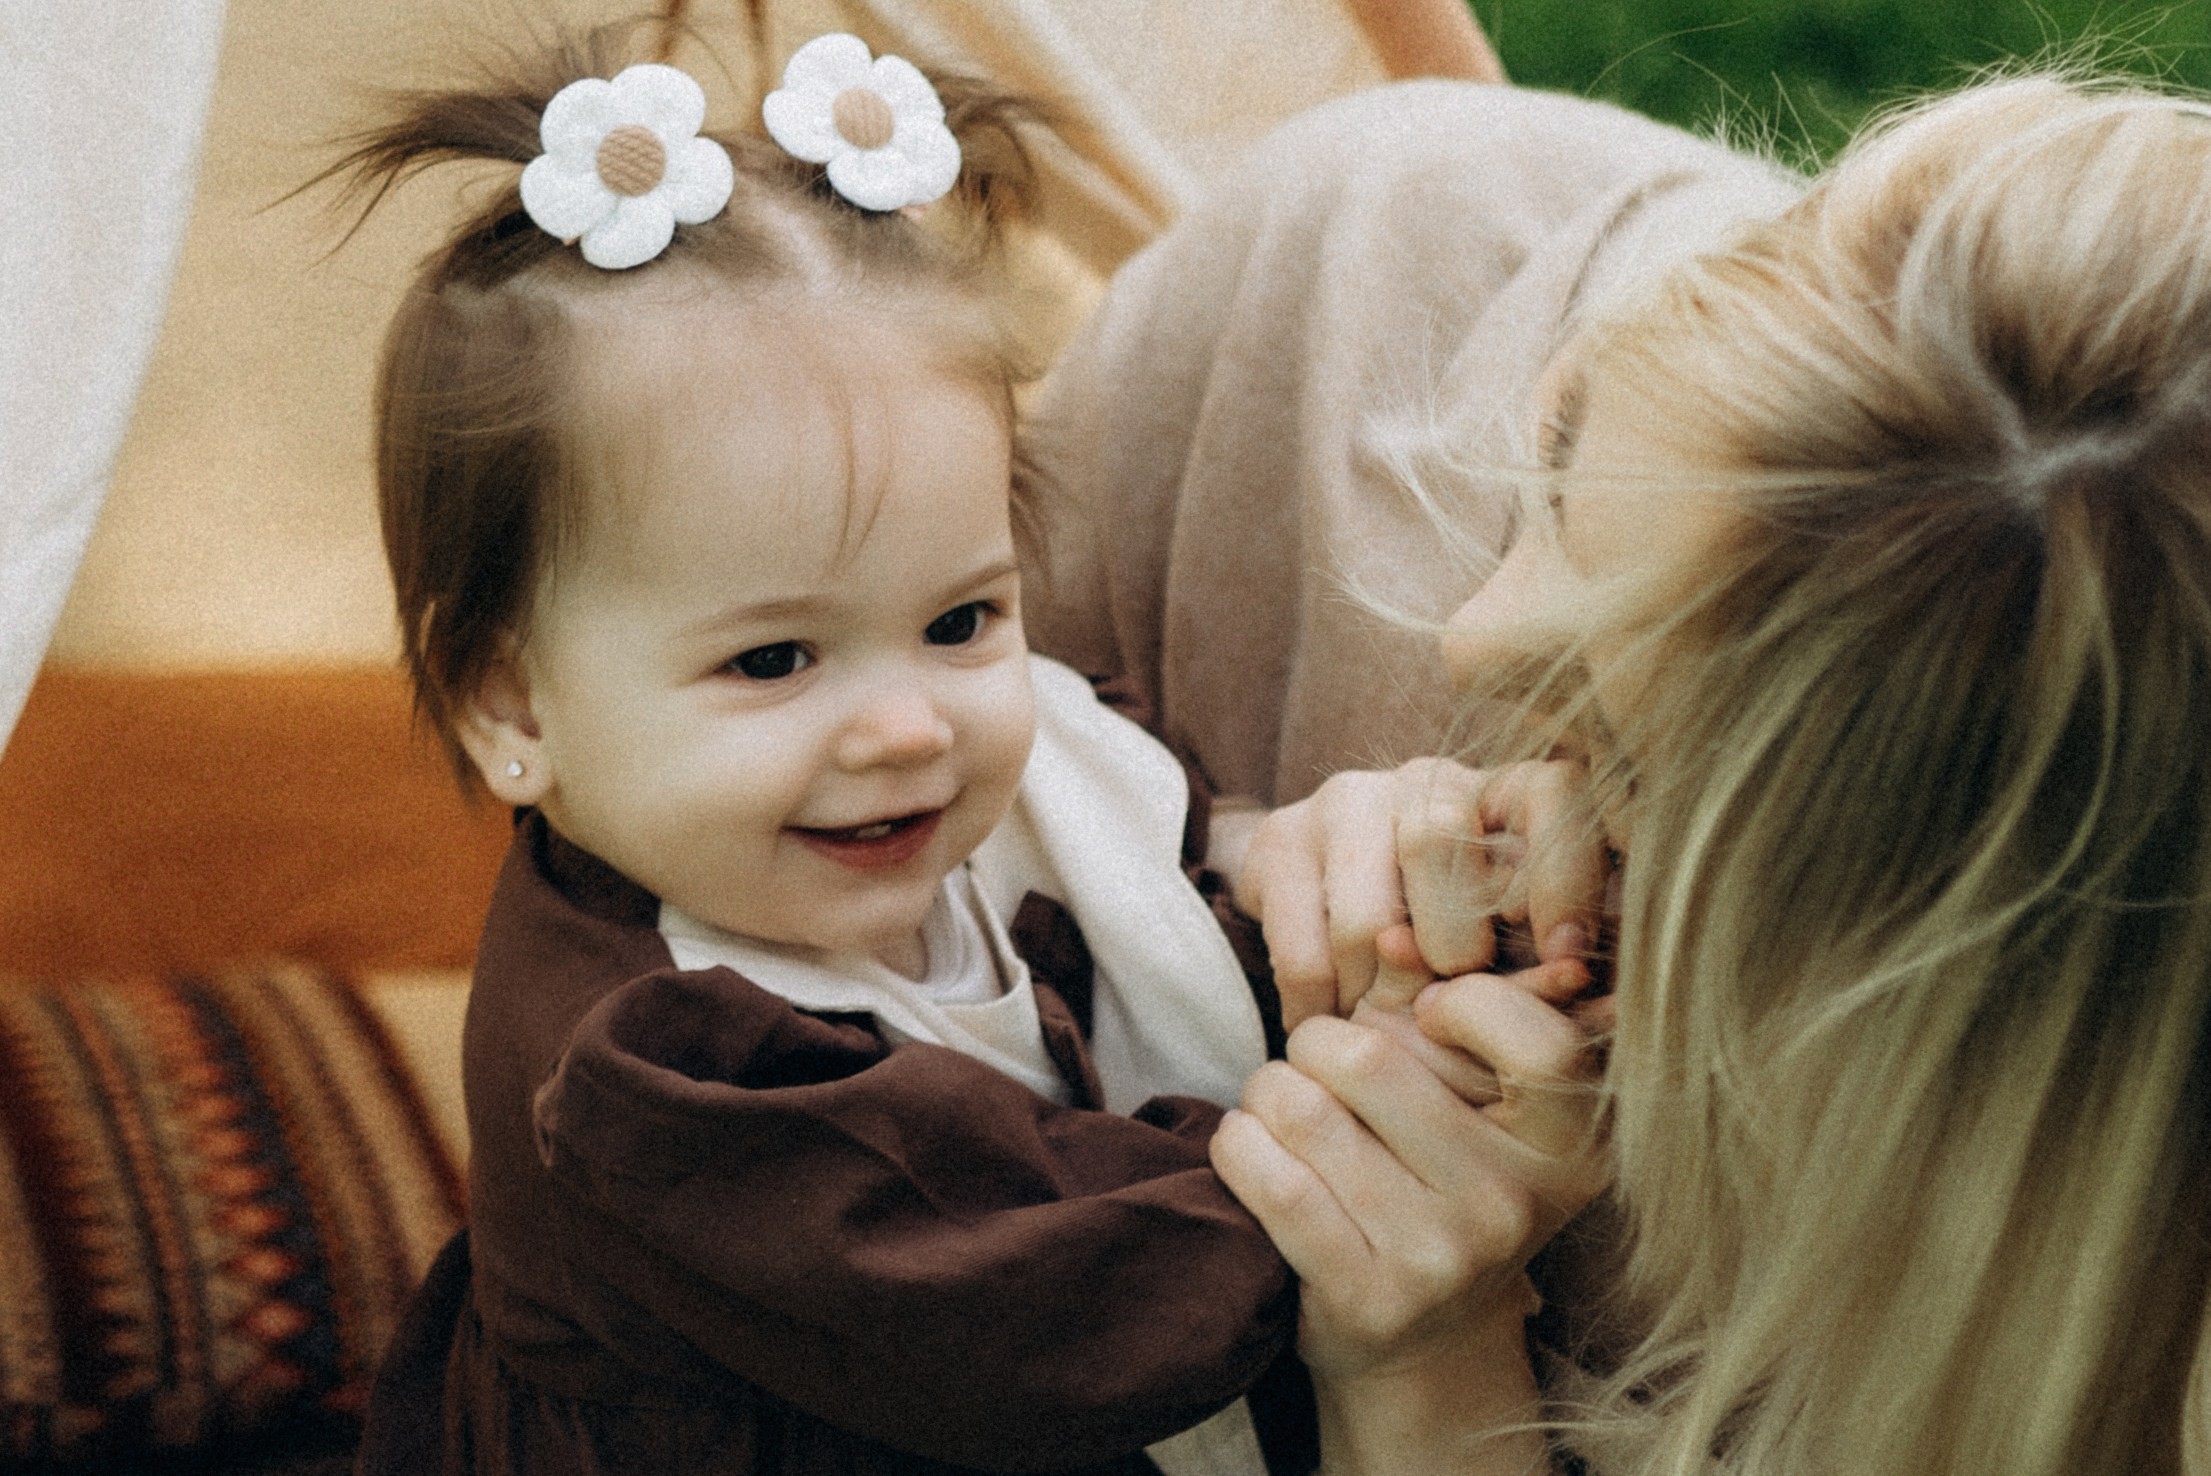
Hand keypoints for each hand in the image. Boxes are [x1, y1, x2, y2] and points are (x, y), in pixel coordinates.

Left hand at [1210, 962, 1608, 1383]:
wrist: (1424, 1343)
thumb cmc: (1435, 1182)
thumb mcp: (1466, 1100)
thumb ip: (1437, 1008)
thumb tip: (1390, 938)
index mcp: (1568, 1145)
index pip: (1533, 1040)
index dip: (1461, 1004)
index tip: (1426, 1016)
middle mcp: (1517, 1204)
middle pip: (1369, 1061)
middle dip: (1317, 1046)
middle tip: (1316, 1069)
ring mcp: (1443, 1257)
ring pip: (1302, 1112)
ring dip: (1266, 1095)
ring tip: (1282, 1111)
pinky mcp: (1367, 1296)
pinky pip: (1267, 1175)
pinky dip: (1238, 1145)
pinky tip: (1253, 1151)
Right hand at [1233, 758, 1606, 1025]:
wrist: (1328, 903)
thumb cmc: (1453, 940)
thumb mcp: (1515, 943)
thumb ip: (1550, 961)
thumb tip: (1582, 985)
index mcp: (1506, 791)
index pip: (1553, 794)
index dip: (1565, 876)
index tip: (1568, 961)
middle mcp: (1429, 778)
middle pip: (1440, 846)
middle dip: (1449, 952)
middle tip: (1445, 1005)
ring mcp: (1348, 799)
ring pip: (1367, 919)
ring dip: (1378, 995)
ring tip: (1383, 1022)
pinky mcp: (1280, 837)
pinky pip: (1304, 952)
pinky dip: (1320, 1008)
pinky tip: (1330, 1021)